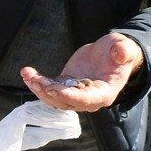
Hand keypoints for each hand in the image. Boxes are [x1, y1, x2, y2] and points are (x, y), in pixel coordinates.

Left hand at [20, 33, 144, 112]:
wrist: (111, 53)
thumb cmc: (120, 51)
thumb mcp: (124, 47)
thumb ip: (123, 51)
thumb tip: (121, 52)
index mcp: (104, 93)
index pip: (86, 100)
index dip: (69, 96)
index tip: (53, 89)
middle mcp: (88, 99)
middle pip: (66, 102)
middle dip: (49, 93)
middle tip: (36, 81)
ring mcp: (75, 94)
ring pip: (54, 98)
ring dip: (39, 88)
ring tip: (28, 75)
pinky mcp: (65, 86)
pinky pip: (49, 88)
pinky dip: (37, 82)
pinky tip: (27, 72)